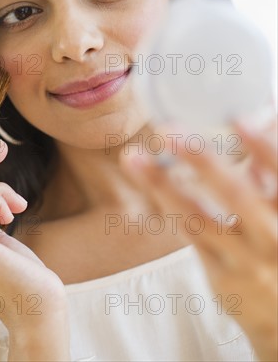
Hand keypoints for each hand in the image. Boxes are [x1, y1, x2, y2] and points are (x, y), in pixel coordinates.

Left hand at [120, 117, 276, 361]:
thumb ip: (271, 175)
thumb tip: (262, 121)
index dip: (263, 148)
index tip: (238, 120)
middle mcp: (273, 237)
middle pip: (235, 195)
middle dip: (201, 161)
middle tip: (167, 130)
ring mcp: (246, 260)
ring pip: (198, 219)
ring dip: (162, 184)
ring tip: (133, 157)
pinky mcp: (222, 277)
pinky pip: (189, 235)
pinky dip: (168, 203)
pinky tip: (148, 178)